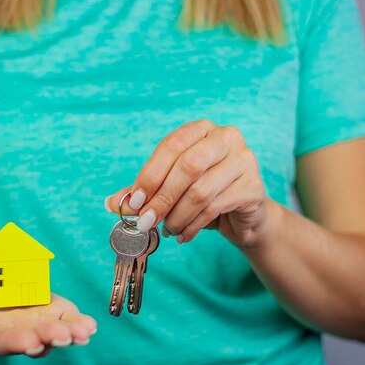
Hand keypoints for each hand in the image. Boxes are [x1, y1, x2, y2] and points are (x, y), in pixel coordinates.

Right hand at [0, 279, 96, 357]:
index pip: (3, 342)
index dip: (17, 342)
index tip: (29, 342)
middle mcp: (16, 334)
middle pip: (35, 339)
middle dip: (49, 337)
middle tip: (63, 335)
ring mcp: (36, 323)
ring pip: (56, 332)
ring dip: (71, 332)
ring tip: (84, 331)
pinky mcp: (50, 310)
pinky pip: (67, 318)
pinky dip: (79, 321)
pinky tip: (91, 324)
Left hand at [107, 119, 268, 246]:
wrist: (242, 215)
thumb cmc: (204, 194)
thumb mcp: (171, 190)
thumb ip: (143, 193)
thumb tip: (112, 203)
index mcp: (201, 129)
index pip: (172, 145)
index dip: (150, 175)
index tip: (134, 202)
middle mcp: (226, 137)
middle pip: (189, 165)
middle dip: (162, 197)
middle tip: (146, 221)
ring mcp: (244, 160)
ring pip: (202, 190)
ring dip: (177, 216)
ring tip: (167, 230)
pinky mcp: (253, 187)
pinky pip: (216, 207)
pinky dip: (193, 225)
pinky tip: (183, 234)